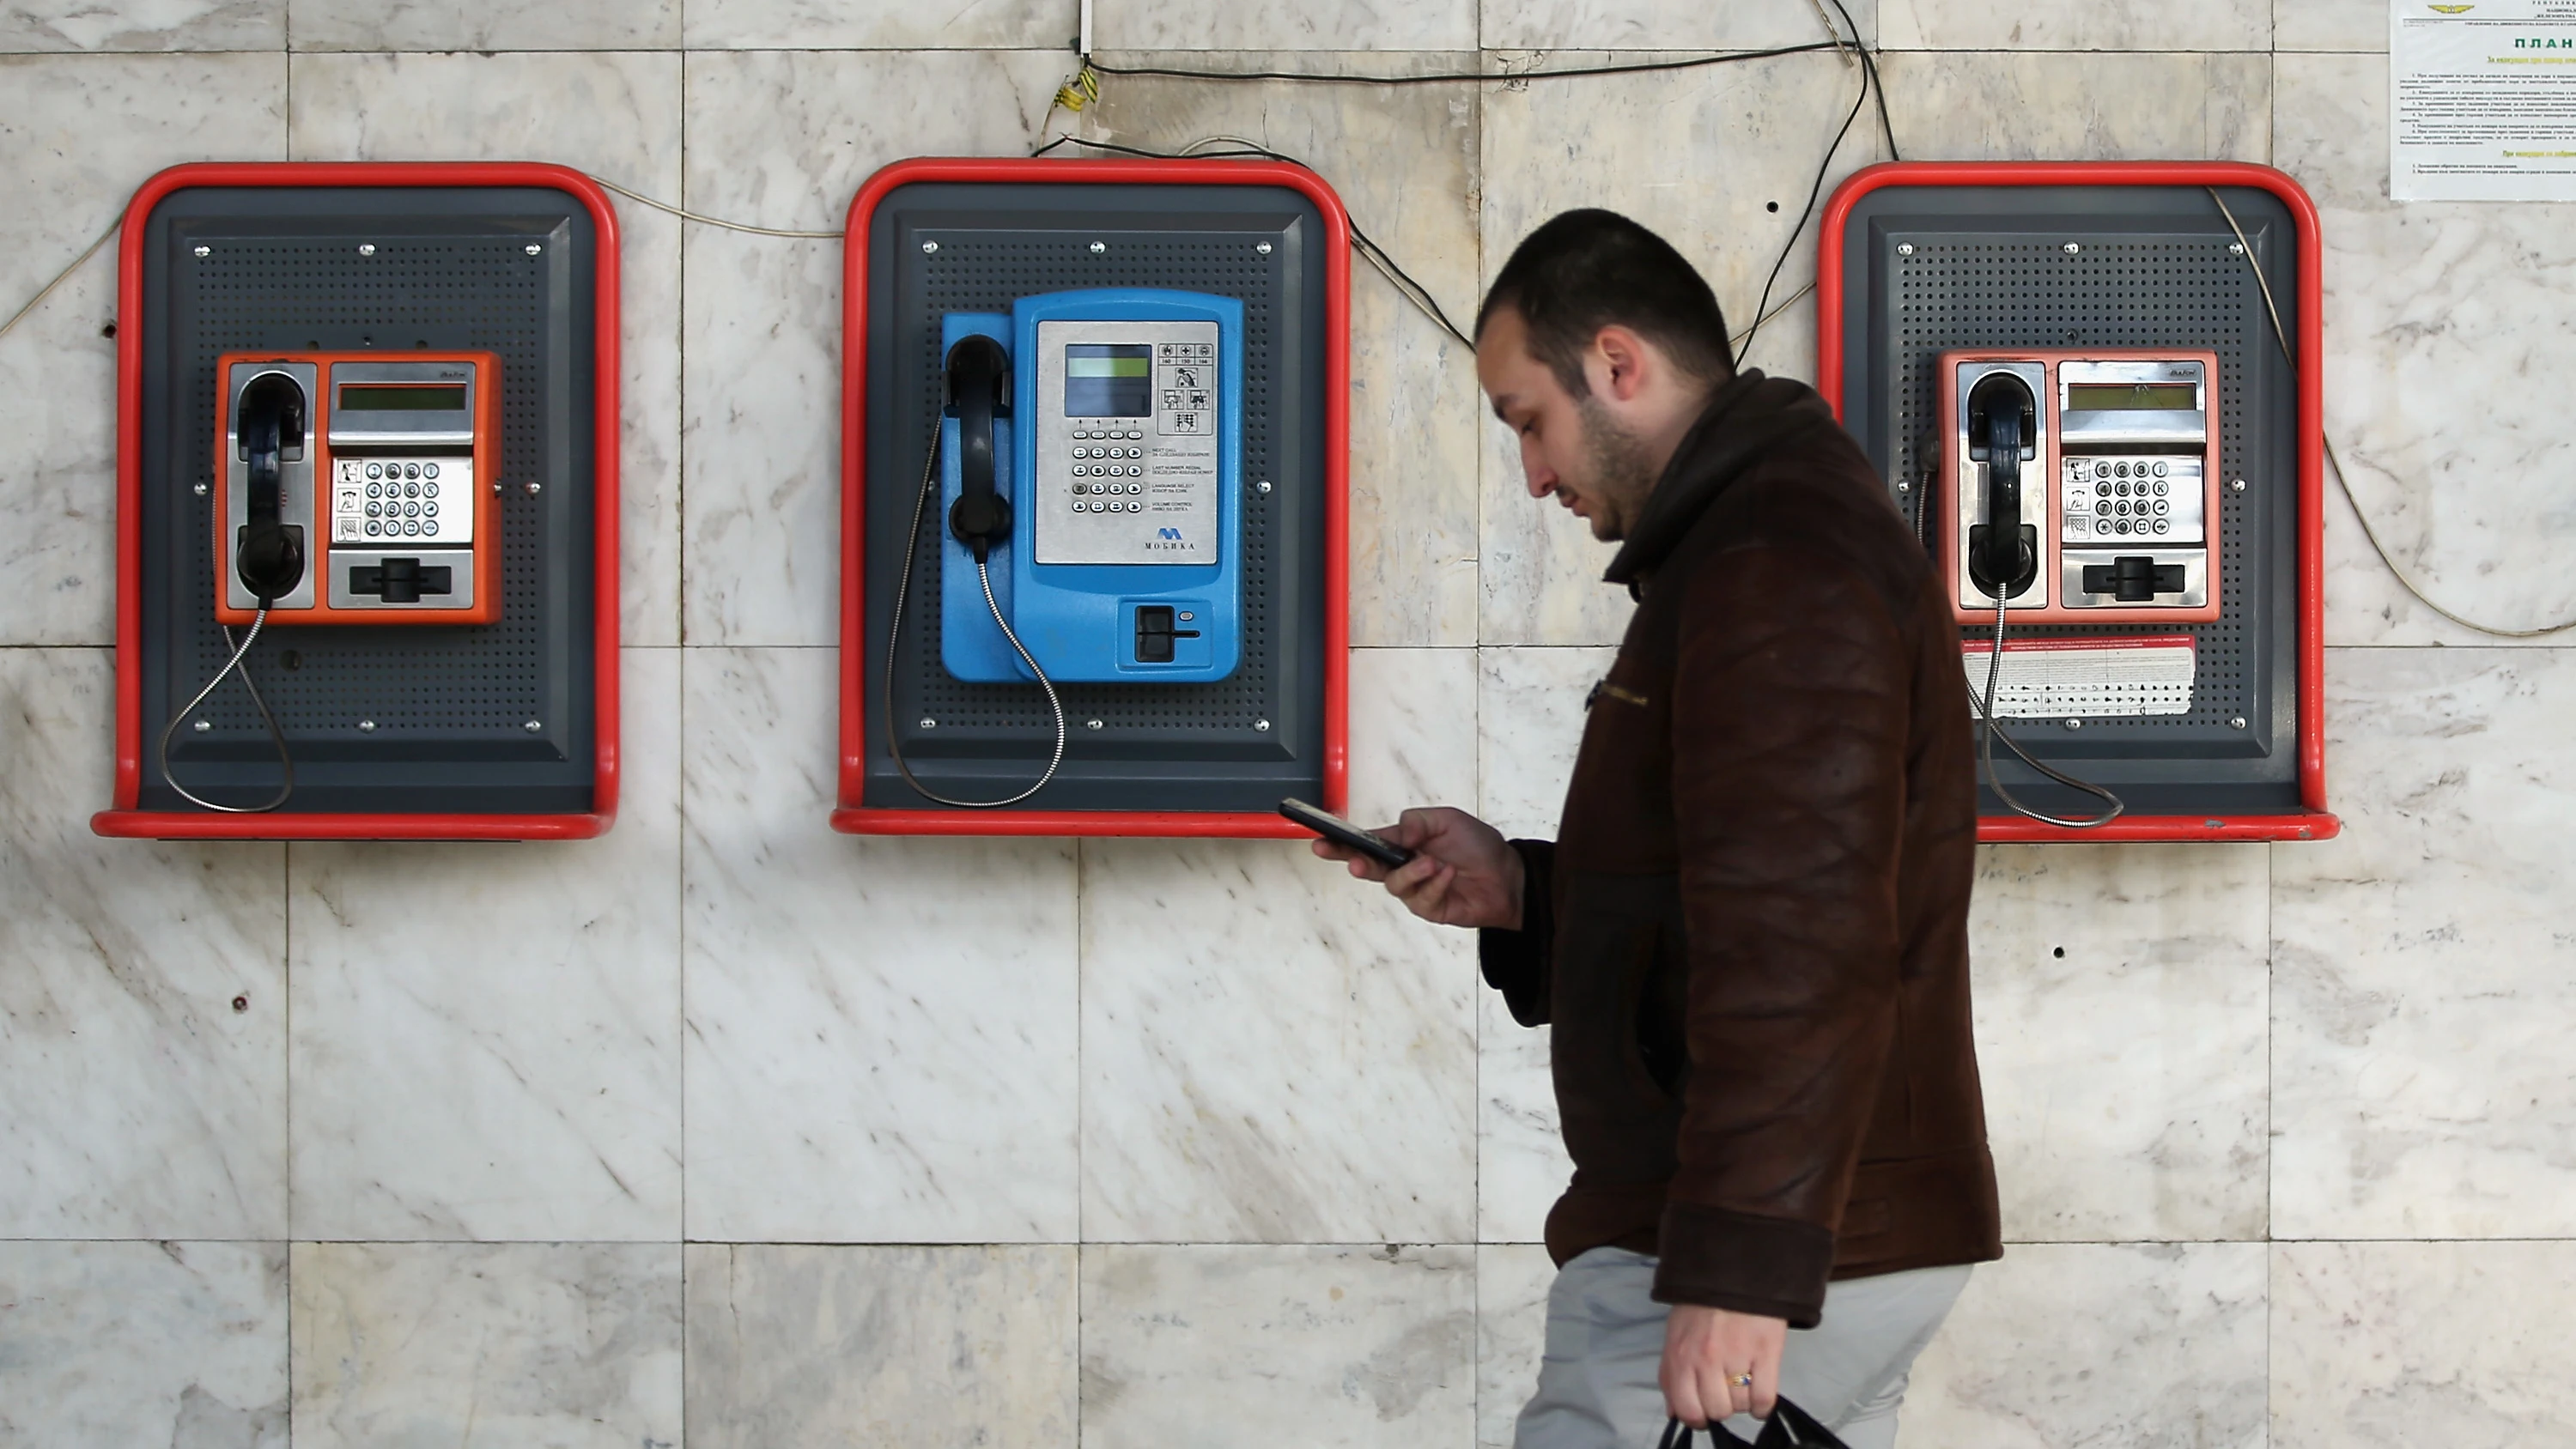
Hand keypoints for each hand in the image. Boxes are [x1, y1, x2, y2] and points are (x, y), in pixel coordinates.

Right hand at [1309, 806, 1524, 929]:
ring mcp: (1414, 890)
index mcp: (1403, 844)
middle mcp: (1403, 867)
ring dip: (1412, 872)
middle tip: (1354, 863)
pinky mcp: (1429, 908)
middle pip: (1367, 866)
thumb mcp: (1447, 820)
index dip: (1341, 842)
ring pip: (1394, 884)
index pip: (1367, 842)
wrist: (1508, 876)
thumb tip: (1393, 833)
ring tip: (1435, 863)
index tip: (1320, 840)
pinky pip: (1420, 898)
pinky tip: (1450, 875)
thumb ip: (1416, 823)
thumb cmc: (1478, 845)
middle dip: (1355, 862)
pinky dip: (1435, 884)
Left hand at [1660, 1304, 1786, 1427]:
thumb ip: (1670, 1375)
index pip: (1686, 1410)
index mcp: (1680, 1356)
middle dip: (1721, 1407)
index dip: (1697, 1418)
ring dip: (1742, 1402)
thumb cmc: (1701, 1306)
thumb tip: (1674, 1413)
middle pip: (1717, 1411)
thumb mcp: (1675, 1336)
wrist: (1734, 1272)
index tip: (1704, 1413)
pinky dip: (1762, 1406)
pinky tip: (1759, 1395)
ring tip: (1742, 1383)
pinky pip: (1764, 1399)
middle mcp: (1705, 1360)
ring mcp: (1737, 1356)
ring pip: (1740, 1406)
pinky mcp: (1765, 1352)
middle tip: (1725, 1391)